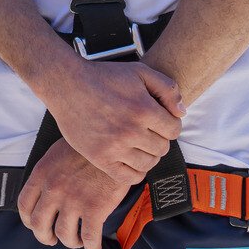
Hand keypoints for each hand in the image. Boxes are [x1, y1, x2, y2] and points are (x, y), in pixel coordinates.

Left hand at [17, 140, 130, 248]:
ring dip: (70, 242)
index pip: (24, 205)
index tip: (35, 225)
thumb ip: (48, 173)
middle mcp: (53, 190)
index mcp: (41, 175)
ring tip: (76, 241)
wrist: (112, 144)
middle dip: (44, 237)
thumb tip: (44, 190)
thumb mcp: (57, 154)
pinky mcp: (95, 209)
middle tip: (52, 239)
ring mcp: (73, 200)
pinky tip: (94, 248)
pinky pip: (89, 237)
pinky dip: (91, 247)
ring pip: (64, 235)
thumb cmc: (86, 148)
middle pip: (39, 225)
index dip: (29, 221)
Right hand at [41, 59, 183, 186]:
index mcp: (143, 109)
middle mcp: (130, 130)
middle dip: (158, 138)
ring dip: (148, 155)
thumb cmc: (102, 77)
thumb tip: (182, 113)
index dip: (169, 124)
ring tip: (137, 143)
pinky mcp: (100, 158)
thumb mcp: (139, 71)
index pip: (174, 130)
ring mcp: (114, 147)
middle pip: (162, 148)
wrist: (66, 84)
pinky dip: (135, 171)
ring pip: (148, 163)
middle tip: (144, 130)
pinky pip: (129, 177)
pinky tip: (129, 158)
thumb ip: (168, 88)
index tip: (156, 120)